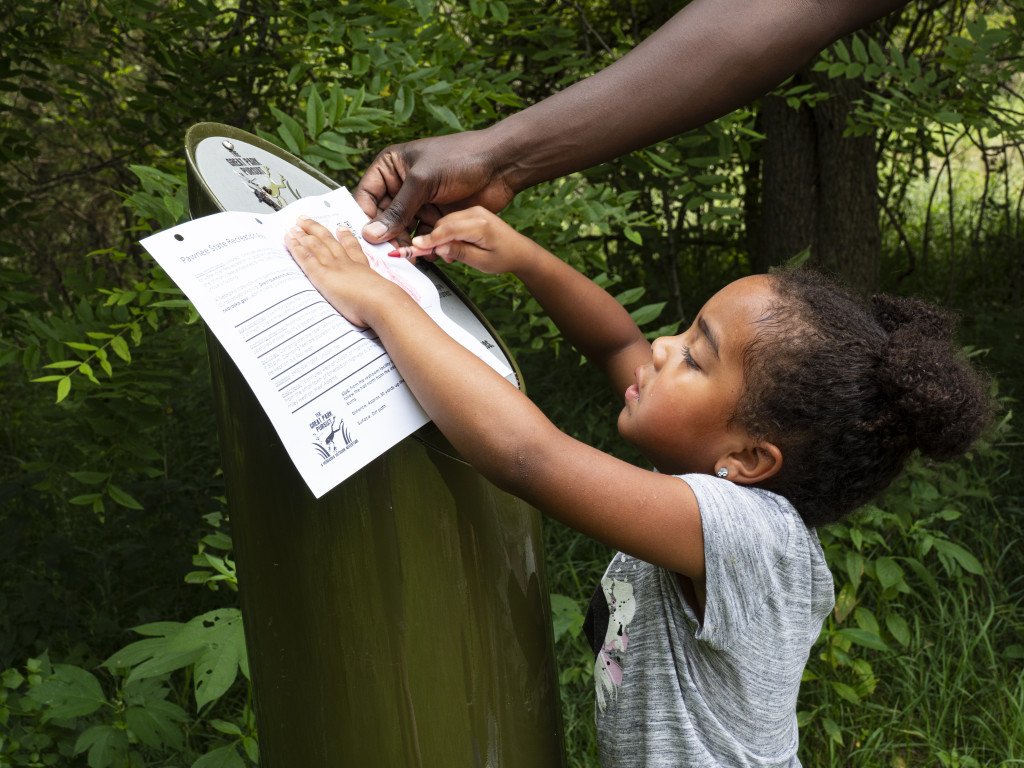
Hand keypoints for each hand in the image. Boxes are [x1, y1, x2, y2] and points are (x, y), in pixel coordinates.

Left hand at [284, 216, 401, 328]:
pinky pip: (305, 257)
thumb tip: (390, 303)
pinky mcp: (322, 274)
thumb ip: (382, 296)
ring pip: (316, 245)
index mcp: (363, 269)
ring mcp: (334, 266)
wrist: (381, 303)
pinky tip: (289, 239)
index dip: (347, 237)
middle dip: (318, 229)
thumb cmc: (384, 305)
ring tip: (296, 225)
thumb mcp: (386, 297)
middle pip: (330, 241)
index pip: (354, 250)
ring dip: (305, 233)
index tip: (341, 229)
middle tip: (308, 221)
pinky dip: (296, 247)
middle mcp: (347, 263)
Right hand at [354, 131, 515, 244]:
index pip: (367, 197)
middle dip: (386, 236)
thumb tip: (372, 232)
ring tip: (411, 254)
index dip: (364, 218)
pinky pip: (423, 236)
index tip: (367, 240)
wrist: (501, 165)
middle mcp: (403, 185)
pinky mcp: (437, 216)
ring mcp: (420, 202)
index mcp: (391, 166)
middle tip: (389, 253)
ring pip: (403, 230)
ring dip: (406, 243)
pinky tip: (429, 251)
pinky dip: (425, 246)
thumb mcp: (423, 182)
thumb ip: (398, 210)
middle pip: (383, 218)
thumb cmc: (461, 158)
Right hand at [404, 207, 545, 275]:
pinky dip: (448, 235)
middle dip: (434, 241)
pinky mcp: (472, 213)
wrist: (521, 251)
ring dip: (441, 239)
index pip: (447, 230)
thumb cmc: (507, 257)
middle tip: (432, 258)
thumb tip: (438, 250)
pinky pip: (452, 222)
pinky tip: (454, 247)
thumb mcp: (482, 262)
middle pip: (443, 225)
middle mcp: (476, 213)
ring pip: (445, 223)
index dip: (429, 240)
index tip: (415, 247)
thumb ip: (460, 253)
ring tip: (451, 257)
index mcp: (480, 224)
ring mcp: (473, 211)